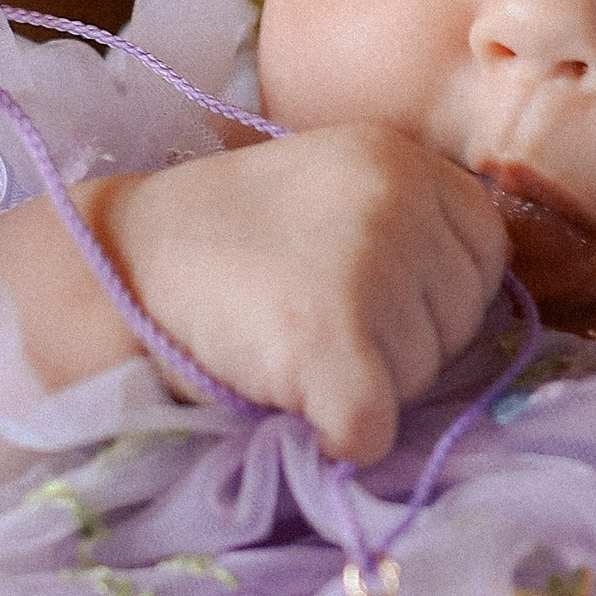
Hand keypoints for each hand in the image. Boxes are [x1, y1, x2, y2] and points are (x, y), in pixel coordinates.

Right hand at [94, 126, 508, 463]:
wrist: (110, 267)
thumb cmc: (221, 243)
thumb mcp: (328, 190)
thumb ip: (405, 224)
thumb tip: (476, 311)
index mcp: (401, 157)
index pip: (486, 252)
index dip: (433, 293)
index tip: (366, 298)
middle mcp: (395, 199)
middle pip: (460, 319)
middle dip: (403, 343)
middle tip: (311, 321)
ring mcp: (365, 267)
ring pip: (422, 378)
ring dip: (367, 387)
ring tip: (287, 346)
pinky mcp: (330, 342)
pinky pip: (376, 428)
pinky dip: (340, 439)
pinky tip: (294, 403)